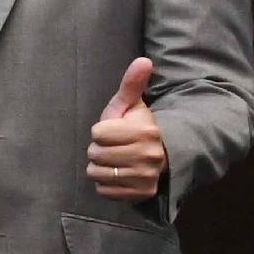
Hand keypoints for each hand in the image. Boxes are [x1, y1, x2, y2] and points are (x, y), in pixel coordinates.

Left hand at [88, 56, 165, 199]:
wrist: (158, 154)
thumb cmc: (134, 126)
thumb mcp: (130, 105)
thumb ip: (132, 83)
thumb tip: (144, 59)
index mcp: (146, 131)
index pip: (97, 133)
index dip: (100, 131)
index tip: (114, 130)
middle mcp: (149, 155)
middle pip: (95, 154)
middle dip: (98, 149)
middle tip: (113, 147)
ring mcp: (146, 177)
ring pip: (97, 174)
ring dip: (100, 167)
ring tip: (115, 161)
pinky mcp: (142, 194)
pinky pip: (104, 191)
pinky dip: (106, 184)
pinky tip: (118, 175)